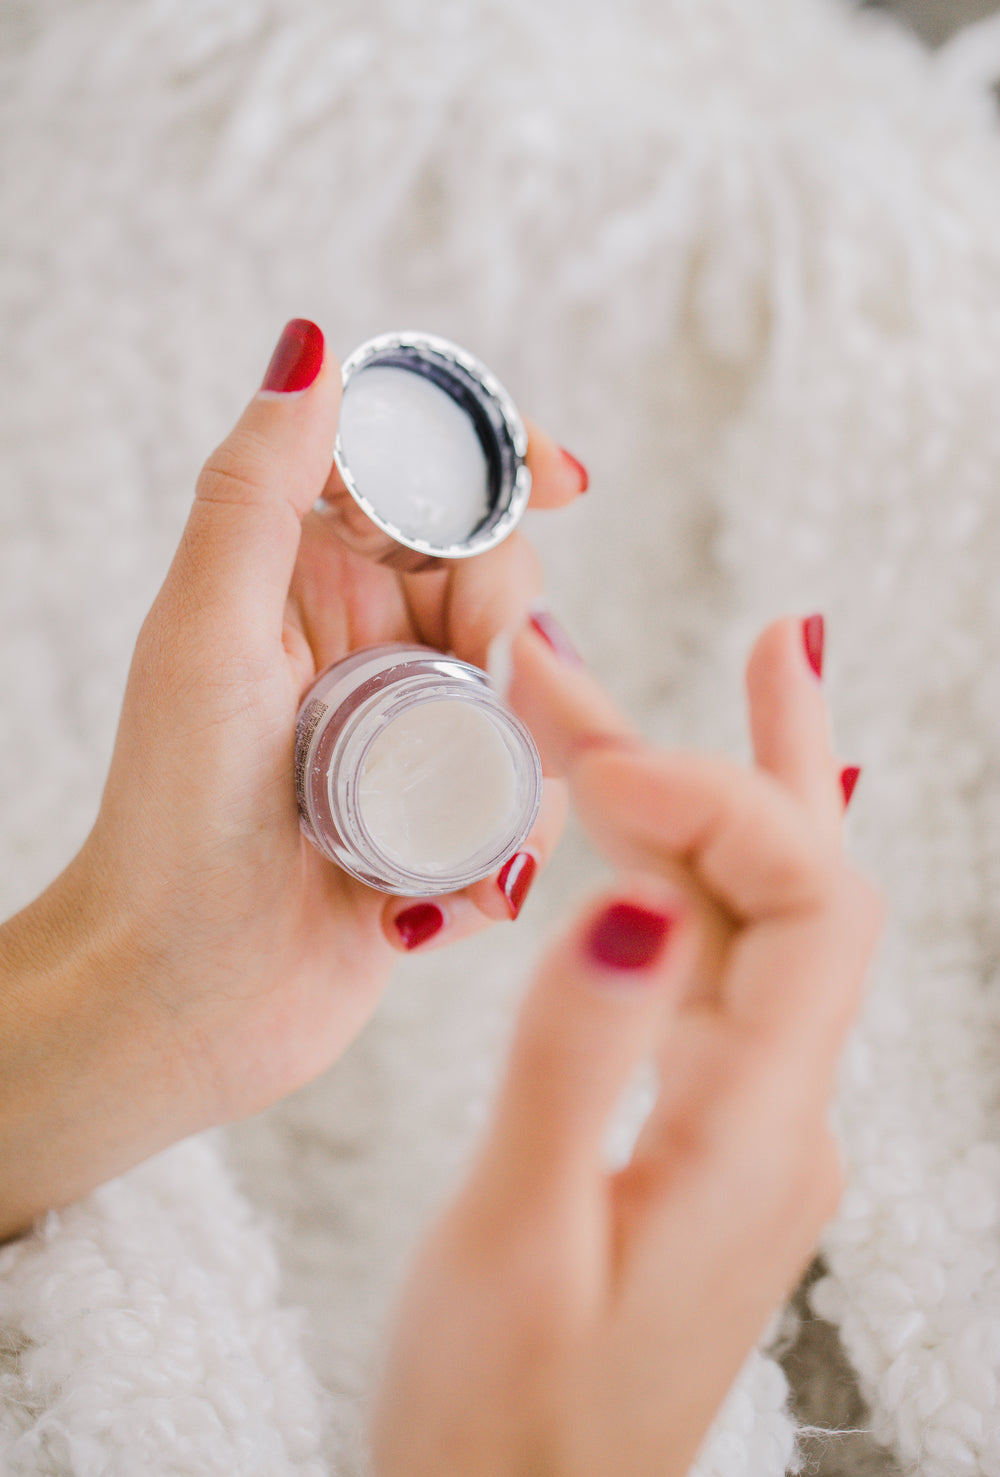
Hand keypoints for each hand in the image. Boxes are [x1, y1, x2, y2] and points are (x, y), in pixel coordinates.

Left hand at [0, 320, 584, 1237]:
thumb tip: (311, 344)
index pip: (418, 472)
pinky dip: (510, 830)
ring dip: (514, 737)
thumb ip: (256, 488)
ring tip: (458, 808)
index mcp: (301, 575)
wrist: (184, 994)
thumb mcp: (207, 632)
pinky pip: (529, 785)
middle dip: (506, 608)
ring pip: (527, 680)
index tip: (561, 479)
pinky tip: (452, 888)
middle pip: (493, 569)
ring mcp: (410, 727)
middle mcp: (363, 640)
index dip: (494, 455)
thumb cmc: (173, 816)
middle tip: (479, 671)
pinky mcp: (447, 812)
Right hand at [371, 616, 882, 1476]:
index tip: (598, 759)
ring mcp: (742, 1125)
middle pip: (807, 895)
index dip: (721, 803)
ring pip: (750, 930)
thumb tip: (632, 895)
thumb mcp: (518, 1244)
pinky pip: (711, 979)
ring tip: (694, 692)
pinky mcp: (694, 1134)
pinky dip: (682, 887)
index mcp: (752, 1136)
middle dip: (766, 760)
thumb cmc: (499, 1426)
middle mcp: (776, 1116)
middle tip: (774, 634)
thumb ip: (579, 1063)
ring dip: (707, 810)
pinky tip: (665, 846)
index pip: (805, 909)